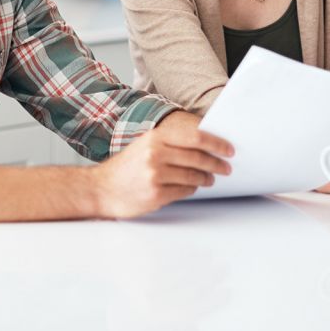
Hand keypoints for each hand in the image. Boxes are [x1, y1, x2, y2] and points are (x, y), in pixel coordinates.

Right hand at [91, 112, 233, 218]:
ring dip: (206, 178)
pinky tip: (192, 187)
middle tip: (226, 167)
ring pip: (194, 175)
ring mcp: (155, 175)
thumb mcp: (144, 146)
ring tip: (210, 178)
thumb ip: (170, 143)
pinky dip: (192, 189)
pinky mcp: (156, 194)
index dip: (216, 143)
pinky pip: (184, 191)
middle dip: (216, 163)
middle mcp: (155, 154)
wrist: (101, 189)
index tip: (228, 149)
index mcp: (155, 137)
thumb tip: (203, 145)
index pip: (195, 136)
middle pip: (198, 157)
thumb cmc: (125, 169)